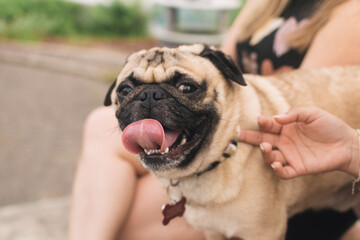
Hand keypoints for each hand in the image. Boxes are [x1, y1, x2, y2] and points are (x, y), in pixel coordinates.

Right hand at [238, 107, 358, 178]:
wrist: (347, 144)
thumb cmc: (330, 126)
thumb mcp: (312, 113)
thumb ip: (294, 114)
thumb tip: (275, 119)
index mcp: (286, 128)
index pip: (269, 125)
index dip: (262, 122)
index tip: (259, 119)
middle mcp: (284, 142)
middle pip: (262, 140)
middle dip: (250, 138)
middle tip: (240, 136)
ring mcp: (290, 156)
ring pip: (270, 157)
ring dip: (265, 153)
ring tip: (266, 148)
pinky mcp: (297, 168)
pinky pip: (283, 172)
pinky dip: (277, 170)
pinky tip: (277, 164)